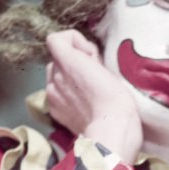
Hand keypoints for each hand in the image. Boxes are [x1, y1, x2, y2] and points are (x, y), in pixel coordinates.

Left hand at [45, 29, 142, 162]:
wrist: (111, 130)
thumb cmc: (116, 99)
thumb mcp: (107, 67)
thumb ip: (90, 58)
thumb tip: (85, 56)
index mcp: (67, 61)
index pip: (57, 39)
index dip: (76, 43)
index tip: (92, 56)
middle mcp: (54, 76)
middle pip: (57, 59)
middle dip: (72, 62)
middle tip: (92, 74)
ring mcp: (52, 95)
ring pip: (55, 77)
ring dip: (68, 79)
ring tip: (88, 91)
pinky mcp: (54, 111)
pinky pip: (55, 95)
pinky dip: (66, 96)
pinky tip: (83, 105)